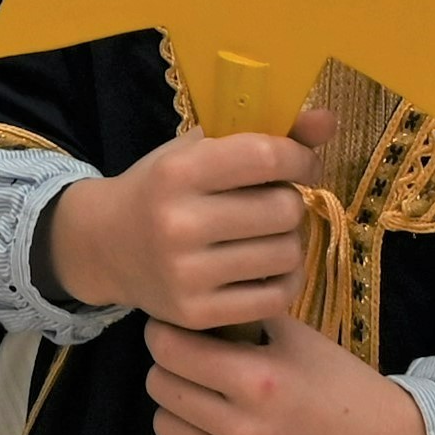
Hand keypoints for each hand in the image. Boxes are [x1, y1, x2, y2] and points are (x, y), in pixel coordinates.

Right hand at [39, 107, 337, 329]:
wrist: (105, 245)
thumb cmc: (162, 188)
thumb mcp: (199, 149)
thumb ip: (263, 133)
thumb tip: (328, 120)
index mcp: (178, 172)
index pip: (266, 157)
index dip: (301, 158)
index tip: (303, 164)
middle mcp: (179, 223)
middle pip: (283, 209)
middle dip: (292, 201)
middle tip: (276, 203)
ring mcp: (187, 275)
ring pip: (287, 255)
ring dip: (291, 241)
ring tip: (268, 235)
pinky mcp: (197, 314)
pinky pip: (277, 297)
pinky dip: (286, 280)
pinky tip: (268, 267)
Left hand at [145, 315, 431, 434]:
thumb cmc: (341, 386)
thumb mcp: (298, 338)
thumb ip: (241, 320)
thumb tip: (187, 306)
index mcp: (261, 379)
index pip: (169, 349)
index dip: (164, 333)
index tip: (172, 332)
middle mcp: (246, 430)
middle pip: (161, 386)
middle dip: (170, 368)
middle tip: (192, 365)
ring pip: (164, 427)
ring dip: (177, 409)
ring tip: (204, 401)